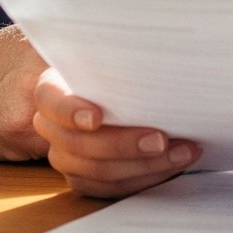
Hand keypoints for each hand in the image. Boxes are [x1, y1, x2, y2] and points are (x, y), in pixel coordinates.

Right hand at [32, 71, 199, 198]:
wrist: (103, 95)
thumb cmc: (106, 70)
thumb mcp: (103, 57)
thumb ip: (112, 57)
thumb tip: (143, 42)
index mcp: (50, 92)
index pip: (51, 102)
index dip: (71, 112)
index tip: (97, 118)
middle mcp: (51, 128)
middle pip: (79, 145)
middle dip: (123, 145)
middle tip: (161, 139)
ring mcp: (66, 158)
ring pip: (99, 173)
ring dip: (145, 166)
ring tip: (182, 152)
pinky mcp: (85, 180)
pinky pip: (113, 190)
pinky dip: (145, 180)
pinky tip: (173, 166)